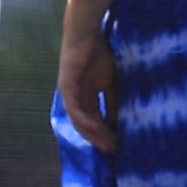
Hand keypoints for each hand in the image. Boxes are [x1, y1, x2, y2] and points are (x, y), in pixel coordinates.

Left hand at [58, 35, 119, 154]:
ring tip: (106, 146)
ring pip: (80, 121)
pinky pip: (74, 108)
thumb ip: (113, 101)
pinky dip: (84, 120)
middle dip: (100, 139)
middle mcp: (75, 98)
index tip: (119, 146)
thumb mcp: (111, 82)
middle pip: (87, 125)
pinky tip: (95, 129)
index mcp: (86, 97)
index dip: (106, 134)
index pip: (96, 120)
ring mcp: (69, 94)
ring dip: (93, 134)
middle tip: (114, 153)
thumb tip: (120, 121)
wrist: (88, 33)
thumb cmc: (100, 53)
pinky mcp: (66, 87)